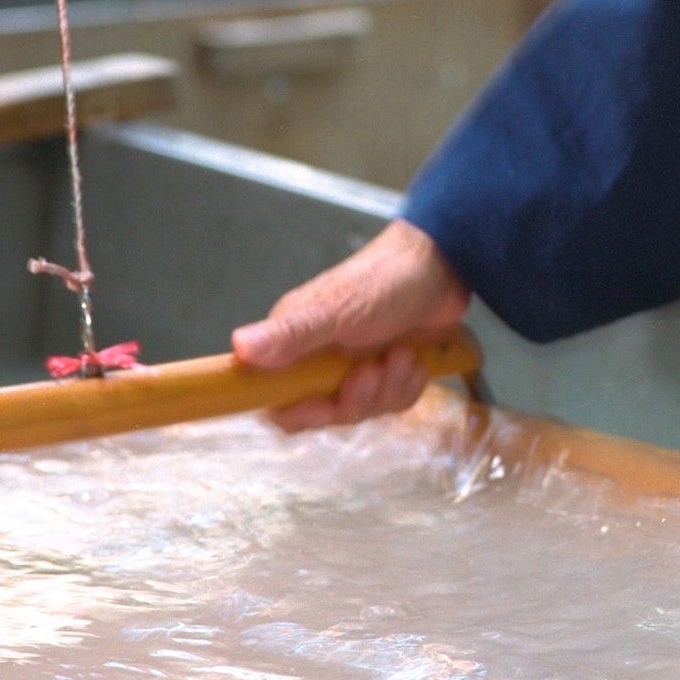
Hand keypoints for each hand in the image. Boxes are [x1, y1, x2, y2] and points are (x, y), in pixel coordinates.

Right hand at [232, 219, 470, 432]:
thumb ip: (290, 334)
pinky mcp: (386, 374)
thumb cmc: (382, 281)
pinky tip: (415, 361)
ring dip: (387, 388)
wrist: (441, 267)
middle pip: (325, 412)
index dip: (297, 411)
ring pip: (363, 409)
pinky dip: (406, 386)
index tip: (321, 403)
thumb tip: (238, 347)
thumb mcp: (335, 309)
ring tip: (402, 355)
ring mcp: (354, 369)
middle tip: (373, 370)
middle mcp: (319, 361)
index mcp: (294, 345)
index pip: (276, 400)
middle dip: (355, 398)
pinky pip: (391, 403)